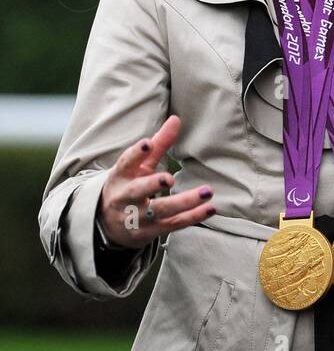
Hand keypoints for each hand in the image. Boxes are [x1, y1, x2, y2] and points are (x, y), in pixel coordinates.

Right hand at [96, 114, 216, 248]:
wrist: (107, 224)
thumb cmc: (127, 185)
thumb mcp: (138, 166)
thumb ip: (159, 145)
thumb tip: (176, 119)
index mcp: (121, 176)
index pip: (126, 162)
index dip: (136, 153)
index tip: (148, 144)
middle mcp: (126, 197)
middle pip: (138, 191)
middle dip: (152, 185)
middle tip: (168, 178)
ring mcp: (137, 216)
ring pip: (160, 210)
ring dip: (184, 202)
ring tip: (207, 192)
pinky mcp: (150, 232)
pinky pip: (173, 224)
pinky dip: (192, 217)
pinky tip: (210, 208)